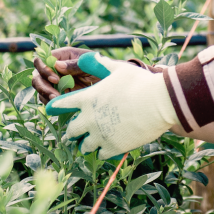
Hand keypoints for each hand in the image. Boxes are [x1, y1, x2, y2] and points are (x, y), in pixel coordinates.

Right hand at [32, 47, 101, 101]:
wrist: (109, 85)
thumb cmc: (101, 69)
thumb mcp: (90, 65)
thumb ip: (74, 65)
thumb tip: (57, 65)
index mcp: (63, 56)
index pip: (43, 59)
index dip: (44, 68)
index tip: (55, 79)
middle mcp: (56, 68)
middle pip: (37, 74)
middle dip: (42, 85)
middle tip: (53, 94)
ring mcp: (55, 81)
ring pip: (39, 87)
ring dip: (45, 94)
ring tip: (56, 100)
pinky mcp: (57, 93)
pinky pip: (46, 98)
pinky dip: (49, 102)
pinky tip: (58, 104)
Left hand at [46, 53, 177, 159]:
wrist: (160, 102)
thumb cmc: (140, 82)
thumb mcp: (118, 69)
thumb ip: (99, 65)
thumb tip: (85, 58)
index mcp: (87, 99)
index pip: (61, 105)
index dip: (56, 107)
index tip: (52, 109)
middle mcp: (89, 119)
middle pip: (70, 131)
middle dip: (74, 131)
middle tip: (77, 131)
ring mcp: (100, 135)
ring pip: (83, 147)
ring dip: (87, 144)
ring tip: (91, 142)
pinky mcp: (113, 148)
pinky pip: (100, 155)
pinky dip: (102, 152)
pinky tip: (107, 148)